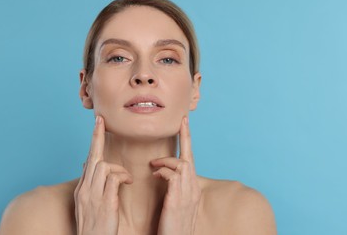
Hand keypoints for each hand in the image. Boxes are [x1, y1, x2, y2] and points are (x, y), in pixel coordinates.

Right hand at [74, 116, 132, 234]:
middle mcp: (85, 189)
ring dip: (118, 168)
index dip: (93, 141)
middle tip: (101, 121)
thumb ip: (91, 185)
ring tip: (126, 179)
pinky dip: (122, 177)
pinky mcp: (104, 202)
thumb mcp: (88, 204)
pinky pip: (113, 178)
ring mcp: (93, 195)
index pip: (88, 159)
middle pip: (92, 157)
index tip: (97, 123)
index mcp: (83, 189)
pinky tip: (128, 183)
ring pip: (103, 165)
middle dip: (97, 137)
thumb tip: (88, 165)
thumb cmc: (96, 226)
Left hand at [150, 117, 200, 234]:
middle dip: (186, 138)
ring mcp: (188, 195)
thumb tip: (167, 175)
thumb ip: (175, 187)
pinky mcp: (178, 200)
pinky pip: (172, 175)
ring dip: (166, 161)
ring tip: (154, 165)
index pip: (191, 161)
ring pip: (182, 164)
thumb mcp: (176, 203)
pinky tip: (155, 175)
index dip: (188, 141)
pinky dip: (163, 171)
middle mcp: (193, 189)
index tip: (185, 123)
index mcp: (193, 189)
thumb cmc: (172, 225)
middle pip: (189, 158)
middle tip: (181, 122)